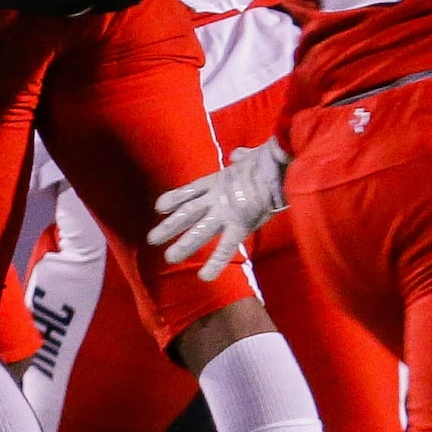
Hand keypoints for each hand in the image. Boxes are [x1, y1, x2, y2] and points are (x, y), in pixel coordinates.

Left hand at [147, 138, 288, 280]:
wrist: (279, 163)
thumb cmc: (270, 160)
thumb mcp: (250, 157)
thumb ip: (241, 157)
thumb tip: (239, 155)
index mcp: (218, 181)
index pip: (189, 191)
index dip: (173, 199)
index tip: (159, 208)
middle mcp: (216, 197)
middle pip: (187, 213)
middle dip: (169, 227)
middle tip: (152, 239)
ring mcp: (225, 210)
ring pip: (199, 230)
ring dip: (184, 244)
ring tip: (169, 258)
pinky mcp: (239, 223)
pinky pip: (226, 247)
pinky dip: (216, 263)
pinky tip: (205, 277)